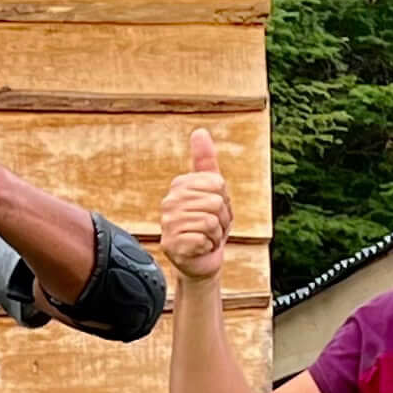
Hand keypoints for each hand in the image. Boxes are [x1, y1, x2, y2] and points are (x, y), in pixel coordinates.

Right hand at [161, 128, 234, 284]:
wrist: (201, 261)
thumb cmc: (209, 226)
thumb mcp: (213, 192)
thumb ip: (205, 162)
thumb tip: (200, 131)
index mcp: (180, 185)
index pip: (217, 183)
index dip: (225, 200)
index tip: (215, 210)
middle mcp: (170, 202)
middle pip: (215, 202)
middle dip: (222, 219)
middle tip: (212, 227)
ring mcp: (168, 223)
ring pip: (210, 221)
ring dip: (216, 234)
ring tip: (207, 237)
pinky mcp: (171, 244)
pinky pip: (203, 238)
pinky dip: (208, 247)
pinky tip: (200, 248)